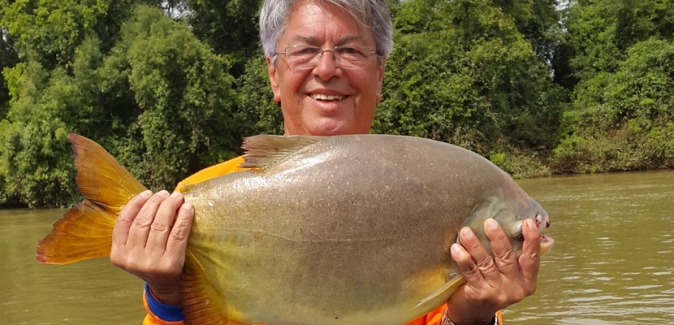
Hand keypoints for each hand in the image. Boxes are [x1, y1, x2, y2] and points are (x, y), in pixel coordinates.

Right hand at [110, 190, 193, 304]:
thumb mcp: (134, 250)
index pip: (124, 221)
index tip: (148, 193)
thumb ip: (134, 230)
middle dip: (156, 202)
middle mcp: (132, 259)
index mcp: (118, 254)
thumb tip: (149, 198)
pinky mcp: (170, 263)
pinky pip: (178, 234)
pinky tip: (187, 209)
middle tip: (166, 193)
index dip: (136, 203)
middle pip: (143, 221)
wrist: (165, 287)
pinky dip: (183, 218)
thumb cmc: (150, 261)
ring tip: (176, 197)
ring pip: (160, 225)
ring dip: (169, 206)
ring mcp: (151, 262)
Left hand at [446, 218, 540, 323]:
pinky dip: (463, 259)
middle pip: (507, 258)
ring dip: (475, 245)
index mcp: (526, 281)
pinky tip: (456, 248)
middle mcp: (514, 287)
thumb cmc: (491, 288)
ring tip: (466, 232)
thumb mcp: (508, 275)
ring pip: (486, 263)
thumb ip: (514, 255)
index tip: (527, 223)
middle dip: (498, 238)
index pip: (532, 258)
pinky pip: (471, 272)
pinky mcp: (479, 294)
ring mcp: (497, 292)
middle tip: (489, 223)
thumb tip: (524, 226)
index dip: (531, 240)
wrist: (474, 314)